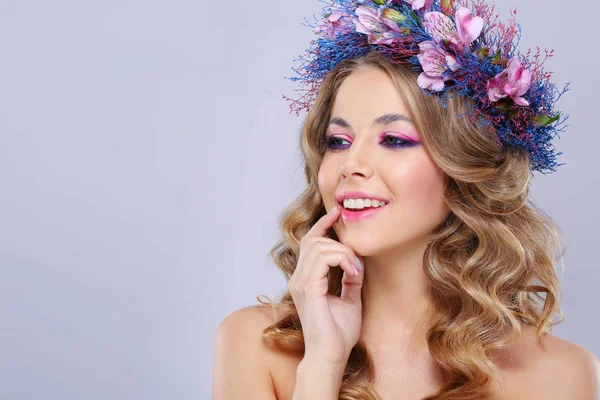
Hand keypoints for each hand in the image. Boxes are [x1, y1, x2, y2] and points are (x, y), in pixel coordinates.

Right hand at [288, 205, 364, 365]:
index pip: (310, 242)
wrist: (331, 356)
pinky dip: (343, 260)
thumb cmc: (338, 334)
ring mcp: (301, 283)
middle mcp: (299, 278)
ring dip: (344, 253)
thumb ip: (350, 280)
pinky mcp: (308, 289)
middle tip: (356, 259)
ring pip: (320, 246)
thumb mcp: (350, 299)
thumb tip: (357, 263)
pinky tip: (353, 273)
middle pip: (314, 239)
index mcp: (305, 279)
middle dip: (338, 241)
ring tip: (356, 272)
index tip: (337, 212)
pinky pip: (324, 258)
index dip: (323, 224)